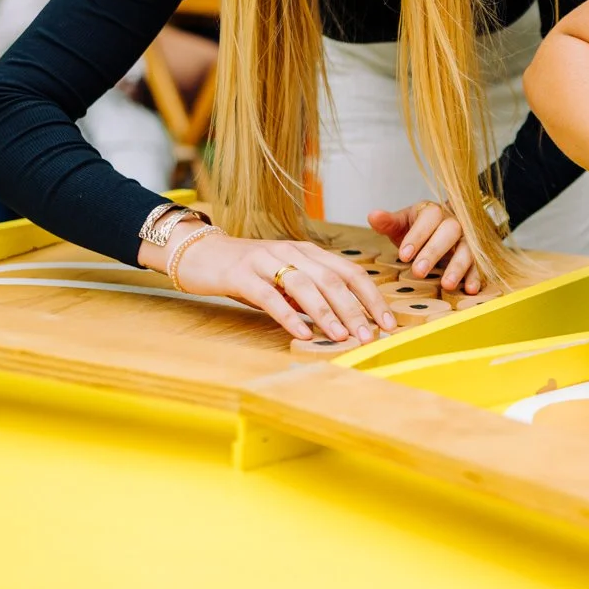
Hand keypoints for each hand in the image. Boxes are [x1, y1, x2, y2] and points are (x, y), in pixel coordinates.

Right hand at [173, 229, 395, 342]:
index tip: (388, 322)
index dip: (372, 297)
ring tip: (343, 336)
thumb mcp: (284, 278)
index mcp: (308, 252)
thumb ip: (310, 293)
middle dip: (355, 309)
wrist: (200, 253)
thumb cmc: (247, 271)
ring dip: (327, 313)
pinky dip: (289, 316)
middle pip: (333, 280)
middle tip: (370, 335)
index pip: (350, 272)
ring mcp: (267, 261)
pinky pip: (270, 296)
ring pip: (306, 286)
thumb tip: (343, 320)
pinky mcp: (243, 275)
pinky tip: (302, 333)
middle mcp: (292, 252)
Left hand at [369, 201, 481, 295]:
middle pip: (450, 232)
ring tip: (446, 285)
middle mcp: (454, 222)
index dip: (417, 236)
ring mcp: (467, 238)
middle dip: (434, 252)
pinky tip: (470, 290)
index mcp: (433, 211)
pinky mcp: (476, 254)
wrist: (442, 228)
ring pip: (467, 248)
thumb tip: (372, 215)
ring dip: (458, 267)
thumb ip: (388, 222)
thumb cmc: (420, 228)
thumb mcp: (402, 224)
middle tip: (418, 272)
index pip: (428, 218)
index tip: (403, 255)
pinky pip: (479, 264)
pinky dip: (476, 276)